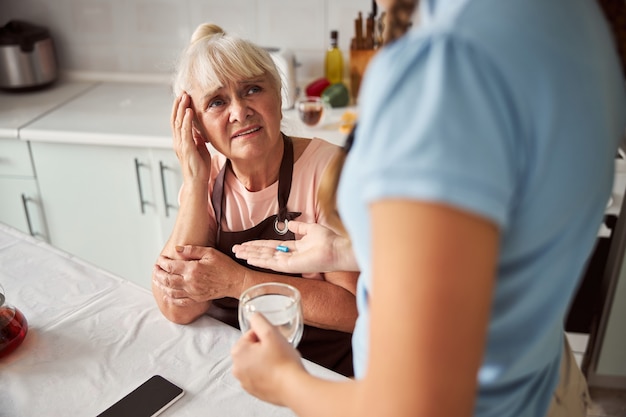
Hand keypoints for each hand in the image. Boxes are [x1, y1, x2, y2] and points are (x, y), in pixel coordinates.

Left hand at [152, 245, 243, 303]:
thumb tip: (177, 249)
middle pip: (167, 279)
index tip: (160, 259)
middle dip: (158, 273)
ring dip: (161, 285)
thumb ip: (192, 250)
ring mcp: (192, 292)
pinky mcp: (196, 299)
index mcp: (193, 269)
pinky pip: (179, 300)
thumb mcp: (210, 252)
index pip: (171, 266)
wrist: (235, 281)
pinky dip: (170, 297)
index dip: (162, 262)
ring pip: (170, 291)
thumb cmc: (225, 266)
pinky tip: (167, 293)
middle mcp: (190, 282)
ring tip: (157, 279)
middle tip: (155, 269)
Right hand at [171, 93, 210, 182]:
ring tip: (185, 97)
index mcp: (180, 140)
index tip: (183, 97)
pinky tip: (189, 112)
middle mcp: (178, 141)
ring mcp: (181, 144)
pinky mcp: (186, 149)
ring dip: (181, 109)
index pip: (177, 121)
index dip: (179, 108)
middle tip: (182, 92)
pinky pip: (185, 132)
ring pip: (178, 123)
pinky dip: (186, 121)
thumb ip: (197, 138)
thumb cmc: (199, 166)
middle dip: (179, 105)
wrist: (197, 181)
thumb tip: (197, 129)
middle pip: (175, 119)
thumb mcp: (199, 148)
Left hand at [231, 312, 305, 404]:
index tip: (275, 342)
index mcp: (237, 352)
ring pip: (256, 362)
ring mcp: (245, 381)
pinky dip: (268, 373)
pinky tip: (279, 373)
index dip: (266, 336)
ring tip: (280, 363)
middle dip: (265, 348)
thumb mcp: (271, 333)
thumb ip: (259, 320)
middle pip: (252, 348)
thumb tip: (253, 316)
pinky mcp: (254, 391)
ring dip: (266, 360)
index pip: (251, 334)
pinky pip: (260, 375)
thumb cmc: (283, 361)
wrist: (293, 387)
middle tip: (278, 352)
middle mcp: (237, 368)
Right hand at [232, 220, 358, 272]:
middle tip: (235, 249)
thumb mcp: (310, 230)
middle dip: (249, 251)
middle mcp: (288, 256)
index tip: (245, 243)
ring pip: (264, 258)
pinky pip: (271, 262)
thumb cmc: (328, 241)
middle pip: (264, 253)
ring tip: (237, 253)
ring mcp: (288, 262)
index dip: (257, 244)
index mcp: (292, 249)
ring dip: (250, 255)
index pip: (270, 246)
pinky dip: (259, 260)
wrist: (337, 249)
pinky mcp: (290, 266)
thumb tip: (289, 223)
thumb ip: (299, 228)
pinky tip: (249, 258)